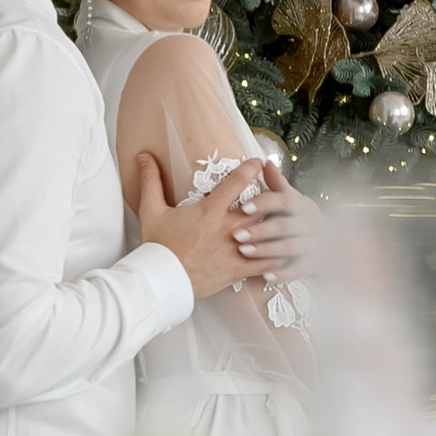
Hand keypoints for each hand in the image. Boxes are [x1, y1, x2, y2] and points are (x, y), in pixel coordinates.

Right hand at [134, 150, 308, 302]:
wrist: (162, 280)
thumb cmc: (157, 246)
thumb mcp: (151, 210)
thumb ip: (151, 180)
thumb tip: (144, 156)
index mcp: (211, 210)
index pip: (237, 181)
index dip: (250, 168)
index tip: (257, 162)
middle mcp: (228, 227)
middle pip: (261, 207)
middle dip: (272, 197)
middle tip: (281, 191)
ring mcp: (236, 250)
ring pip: (268, 234)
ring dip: (280, 227)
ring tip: (291, 220)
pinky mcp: (238, 269)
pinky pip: (265, 264)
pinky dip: (278, 258)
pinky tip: (288, 254)